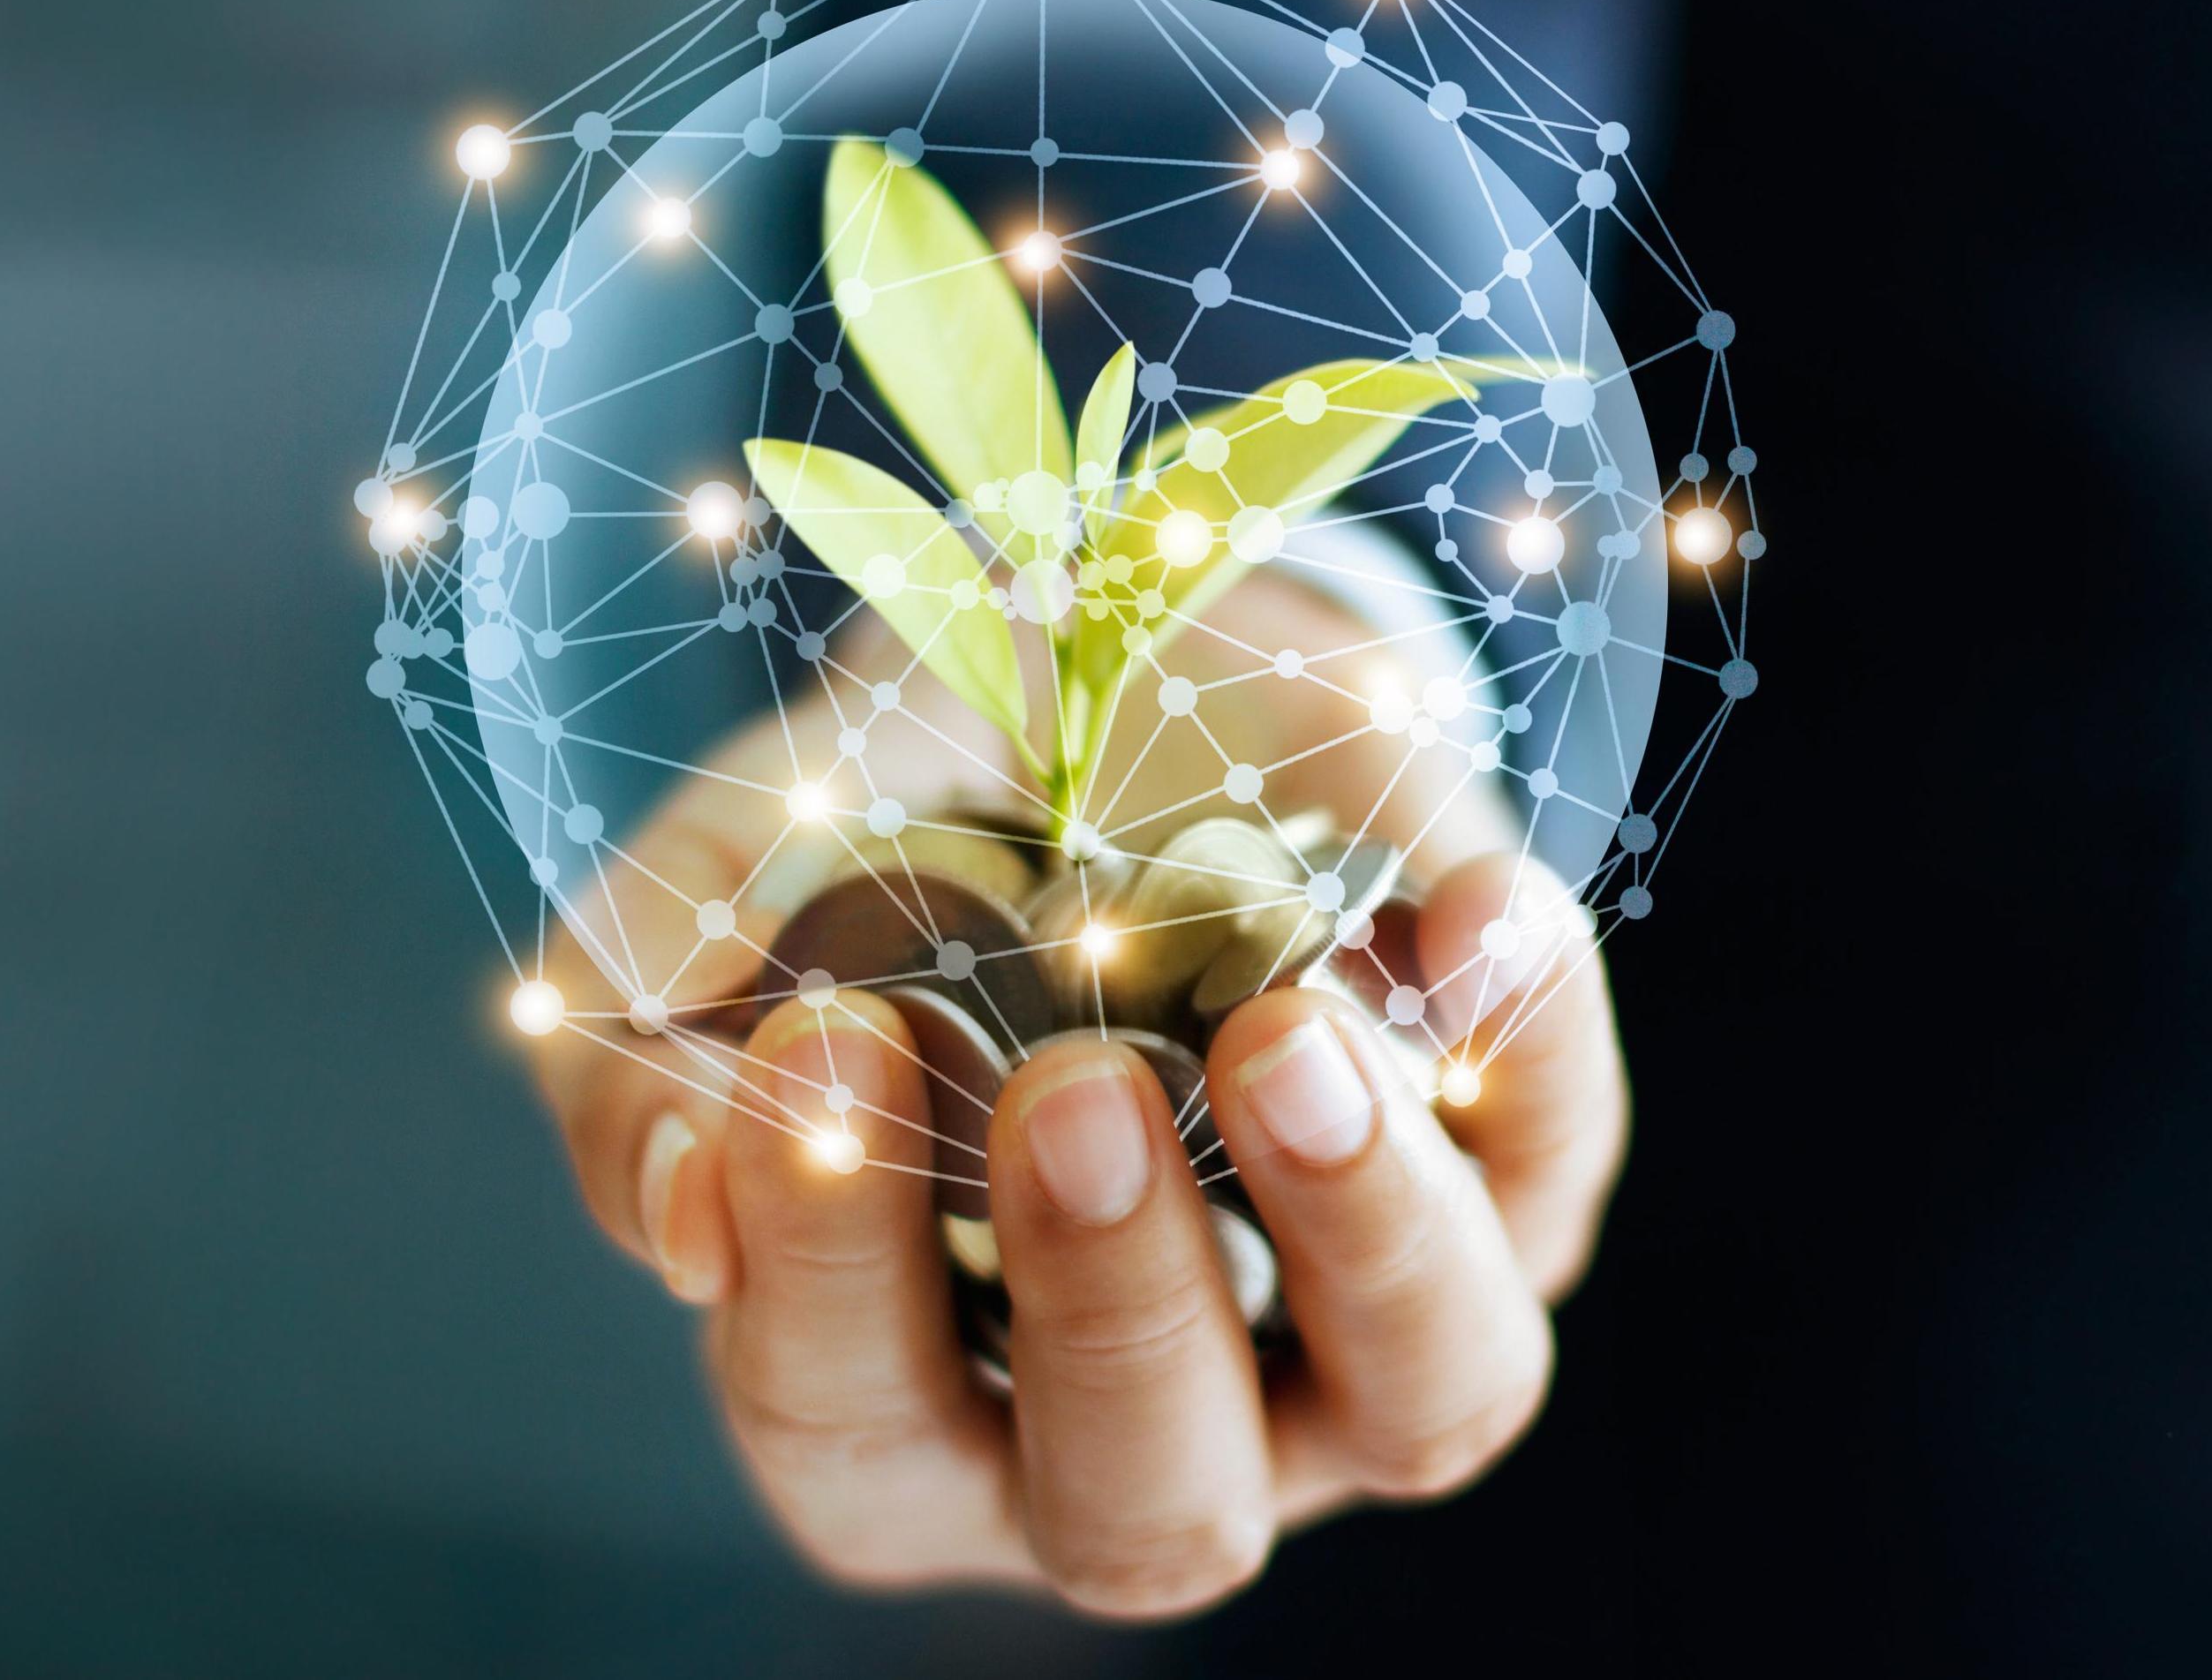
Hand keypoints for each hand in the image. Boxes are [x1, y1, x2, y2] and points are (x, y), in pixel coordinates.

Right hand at [512, 575, 1629, 1616]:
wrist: (1108, 702)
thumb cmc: (891, 847)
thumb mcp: (737, 892)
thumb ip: (652, 1031)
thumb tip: (680, 1212)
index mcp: (911, 1399)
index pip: (854, 1430)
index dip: (824, 1284)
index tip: (800, 1067)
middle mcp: (1145, 1420)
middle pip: (1155, 1509)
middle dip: (1115, 1310)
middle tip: (1068, 1098)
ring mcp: (1353, 1330)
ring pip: (1426, 1394)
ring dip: (1365, 1225)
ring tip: (1287, 1036)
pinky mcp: (1516, 1184)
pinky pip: (1560, 1160)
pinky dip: (1531, 1039)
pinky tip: (1465, 903)